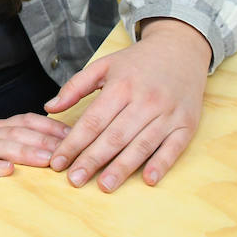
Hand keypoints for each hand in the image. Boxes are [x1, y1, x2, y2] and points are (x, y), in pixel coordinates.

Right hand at [0, 106, 70, 189]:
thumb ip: (12, 141)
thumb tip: (48, 149)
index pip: (29, 121)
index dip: (53, 126)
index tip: (79, 134)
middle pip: (21, 133)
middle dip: (48, 141)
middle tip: (74, 151)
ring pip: (3, 146)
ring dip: (27, 153)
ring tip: (48, 161)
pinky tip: (6, 172)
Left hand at [44, 18, 211, 191]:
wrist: (180, 50)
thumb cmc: (137, 62)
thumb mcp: (103, 65)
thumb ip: (75, 87)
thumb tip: (49, 108)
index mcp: (121, 86)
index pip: (92, 121)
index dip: (73, 143)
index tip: (58, 161)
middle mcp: (144, 101)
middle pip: (114, 136)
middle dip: (92, 160)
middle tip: (74, 180)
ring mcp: (168, 113)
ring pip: (141, 145)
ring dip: (122, 168)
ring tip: (104, 185)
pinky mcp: (187, 124)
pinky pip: (173, 148)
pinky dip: (161, 164)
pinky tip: (147, 179)